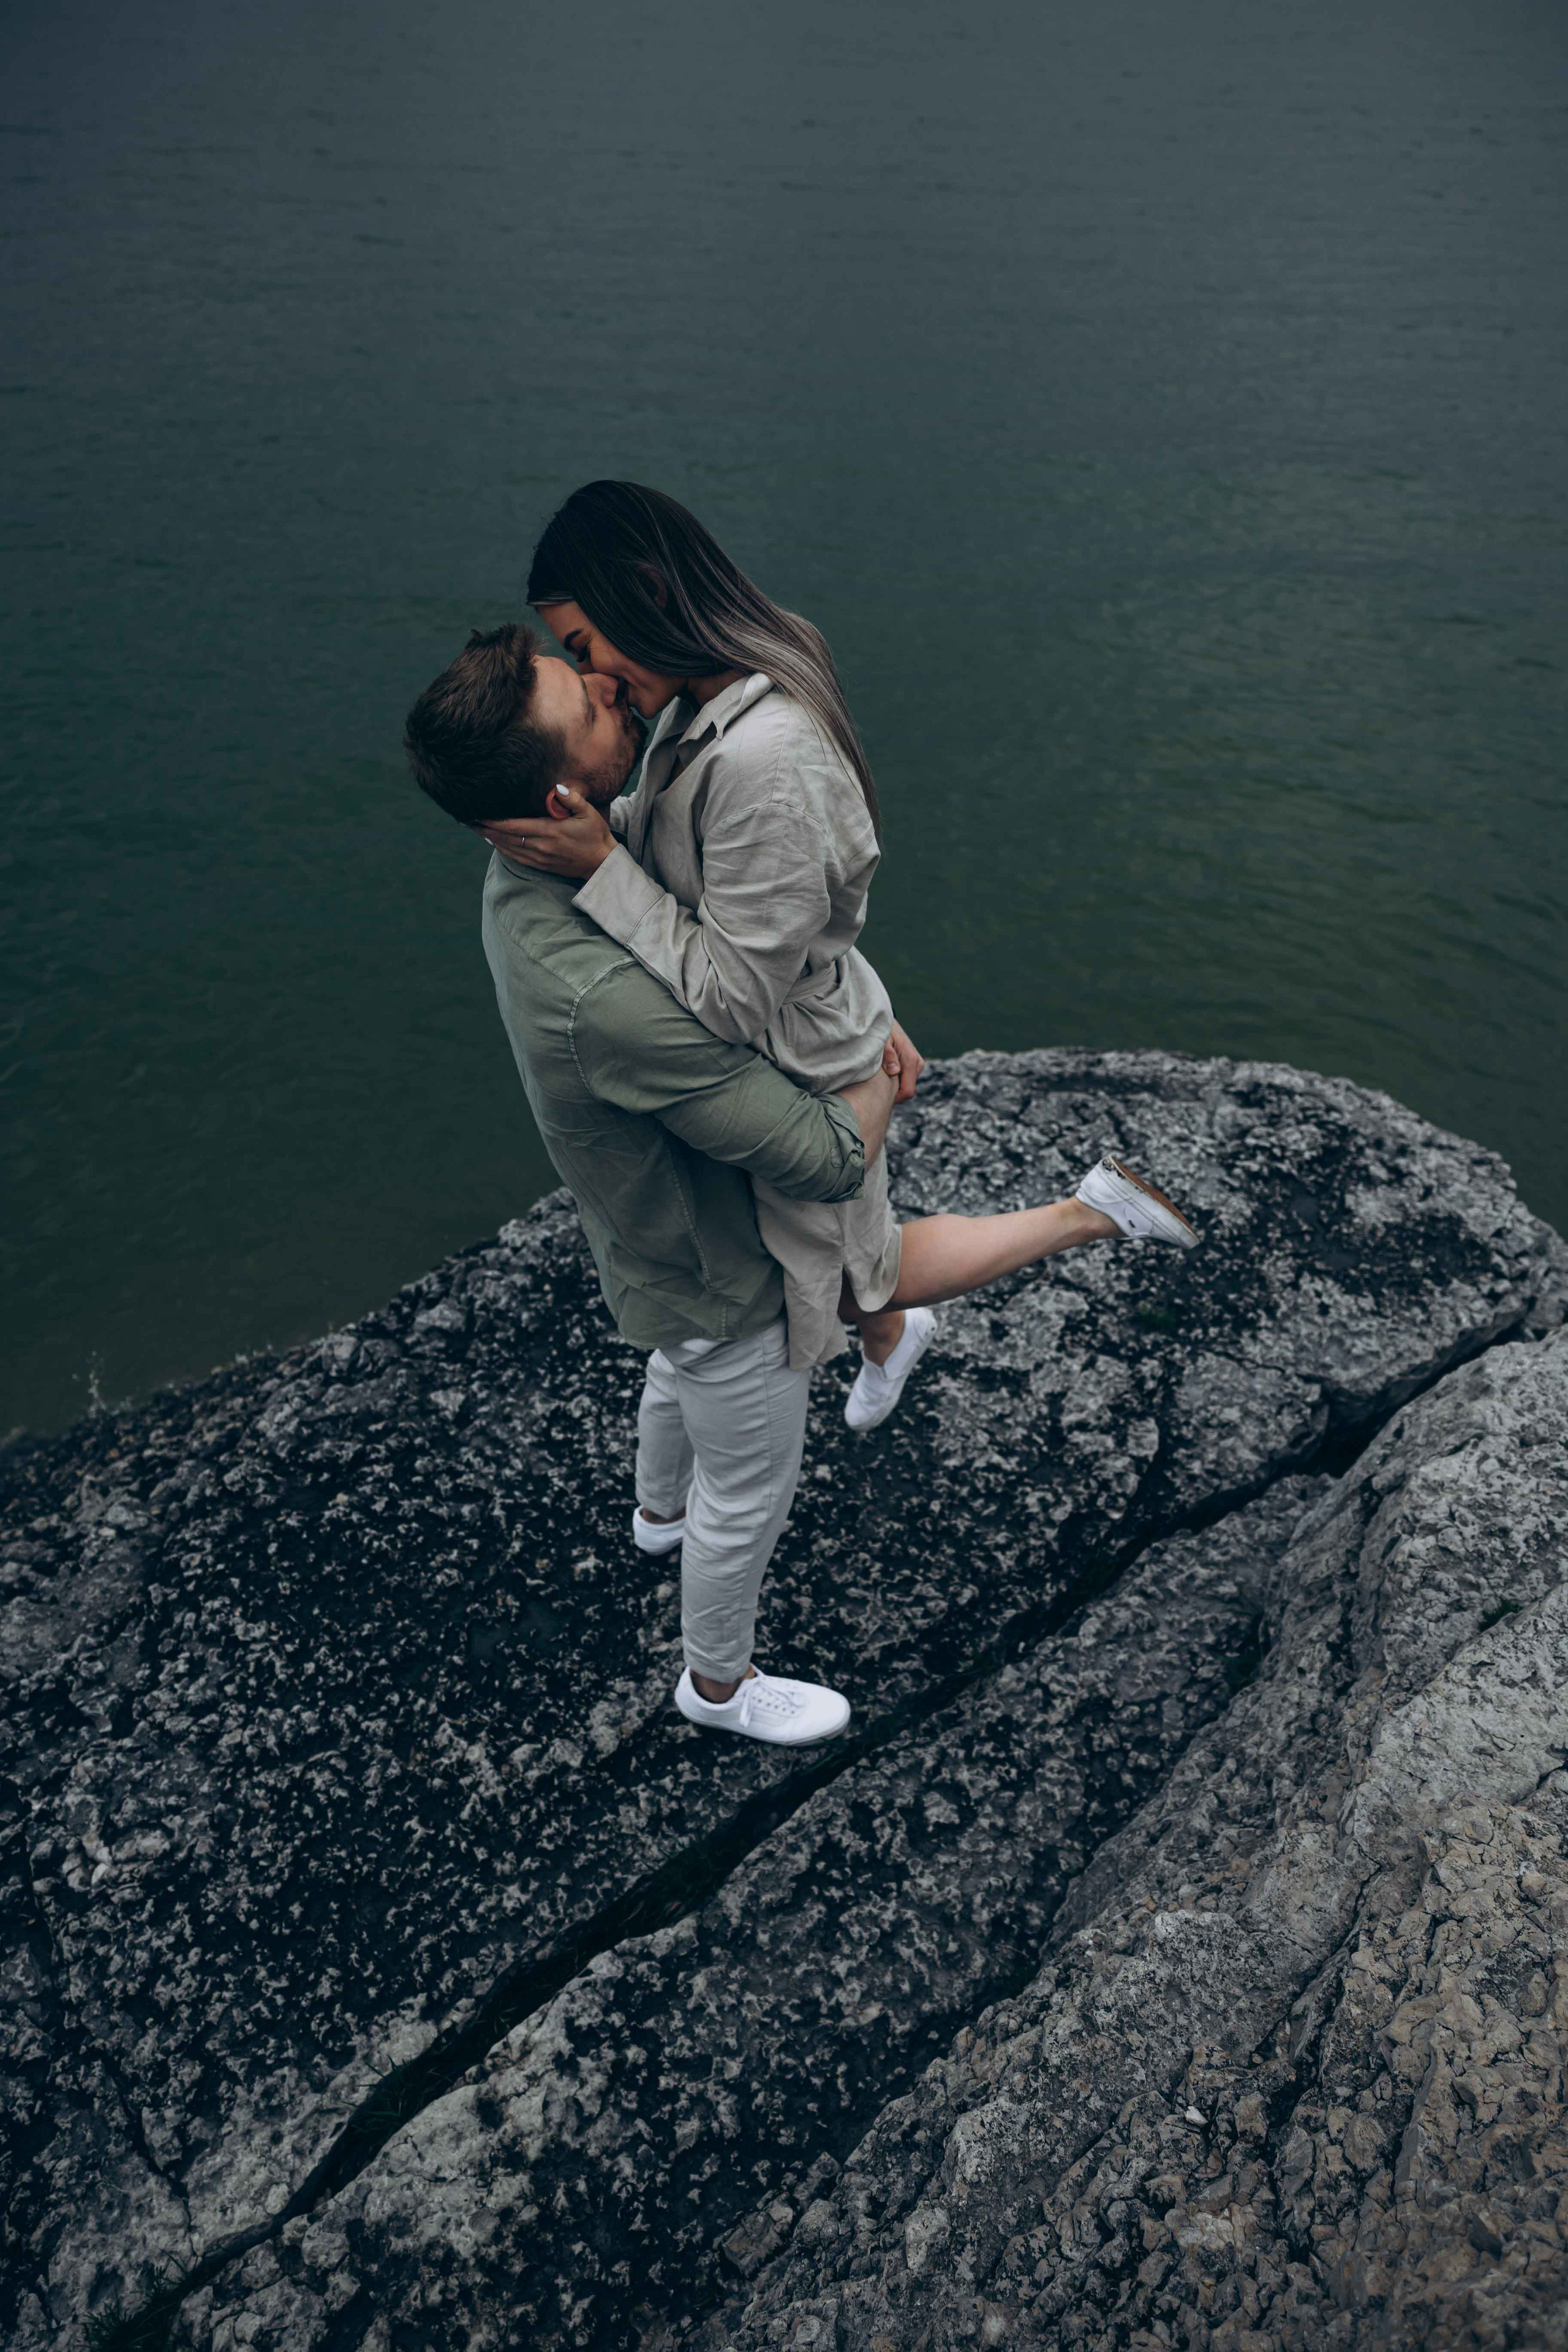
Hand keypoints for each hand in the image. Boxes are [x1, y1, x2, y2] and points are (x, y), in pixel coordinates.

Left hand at [477, 785, 614, 879]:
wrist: (600, 863)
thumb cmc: (595, 835)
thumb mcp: (589, 813)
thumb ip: (573, 799)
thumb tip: (557, 788)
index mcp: (549, 832)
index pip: (514, 826)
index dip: (494, 820)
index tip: (478, 813)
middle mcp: (540, 846)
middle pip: (505, 837)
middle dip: (485, 828)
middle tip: (467, 820)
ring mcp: (539, 858)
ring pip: (507, 848)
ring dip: (490, 838)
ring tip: (476, 828)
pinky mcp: (541, 865)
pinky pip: (516, 857)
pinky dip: (501, 849)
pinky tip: (493, 842)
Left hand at [884, 1017, 924, 1104]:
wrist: (887, 1022)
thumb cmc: (882, 1031)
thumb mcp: (881, 1041)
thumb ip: (887, 1055)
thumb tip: (894, 1071)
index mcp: (910, 1060)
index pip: (907, 1091)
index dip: (894, 1098)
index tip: (880, 1096)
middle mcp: (917, 1063)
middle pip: (906, 1091)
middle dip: (892, 1092)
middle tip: (875, 1085)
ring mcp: (916, 1064)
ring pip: (905, 1085)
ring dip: (893, 1085)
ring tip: (879, 1075)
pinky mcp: (913, 1065)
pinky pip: (905, 1079)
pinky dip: (895, 1080)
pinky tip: (884, 1073)